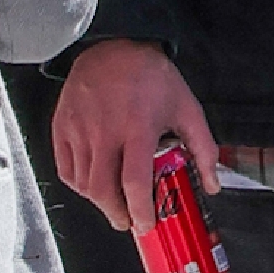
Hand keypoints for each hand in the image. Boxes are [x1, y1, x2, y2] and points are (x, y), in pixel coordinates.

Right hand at [53, 39, 219, 234]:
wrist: (114, 46)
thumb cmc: (153, 78)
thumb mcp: (187, 108)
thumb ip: (203, 148)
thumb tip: (212, 185)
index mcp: (138, 128)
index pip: (133, 181)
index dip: (139, 210)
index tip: (146, 225)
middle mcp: (104, 132)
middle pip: (102, 190)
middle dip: (116, 214)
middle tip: (129, 222)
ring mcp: (78, 129)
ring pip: (82, 183)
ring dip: (99, 202)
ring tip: (115, 204)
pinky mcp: (61, 126)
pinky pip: (66, 169)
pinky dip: (79, 185)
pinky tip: (95, 185)